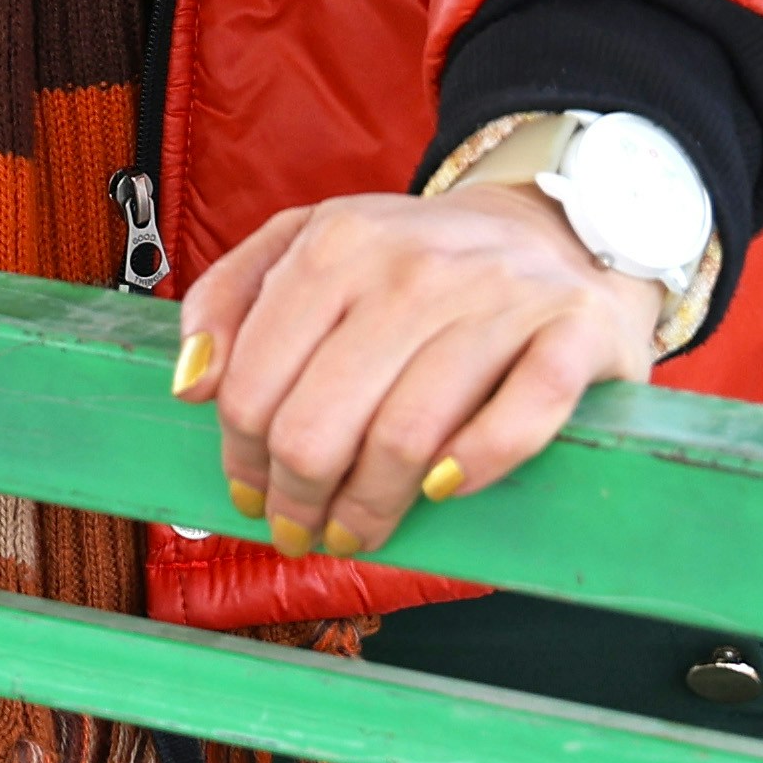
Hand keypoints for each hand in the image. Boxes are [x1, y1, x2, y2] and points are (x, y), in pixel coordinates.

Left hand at [172, 184, 660, 565]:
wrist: (552, 230)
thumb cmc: (415, 261)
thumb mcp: (308, 244)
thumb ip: (231, 298)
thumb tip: (191, 381)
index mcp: (338, 241)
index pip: (256, 383)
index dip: (242, 458)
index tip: (250, 493)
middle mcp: (414, 265)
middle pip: (320, 423)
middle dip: (297, 498)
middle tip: (301, 527)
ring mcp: (497, 299)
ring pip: (406, 436)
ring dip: (369, 509)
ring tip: (356, 532)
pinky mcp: (572, 333)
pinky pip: (518, 420)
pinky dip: (474, 466)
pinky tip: (441, 490)